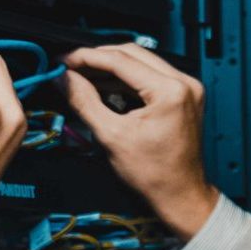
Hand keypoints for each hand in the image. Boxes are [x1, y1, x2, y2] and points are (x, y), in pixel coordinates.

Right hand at [60, 43, 218, 239]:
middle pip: (132, 54)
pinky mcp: (184, 96)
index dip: (87, 58)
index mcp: (170, 91)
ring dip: (111, 67)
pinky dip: (126, 79)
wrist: (180, 195)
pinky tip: (104, 86)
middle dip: (98, 58)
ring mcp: (187, 88)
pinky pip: (150, 76)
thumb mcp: (111, 135)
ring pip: (141, 62)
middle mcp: (184, 84)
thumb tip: (63, 78)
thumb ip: (84, 100)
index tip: (64, 60)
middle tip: (71, 66)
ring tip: (83, 76)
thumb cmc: (155, 175)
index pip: (120, 60)